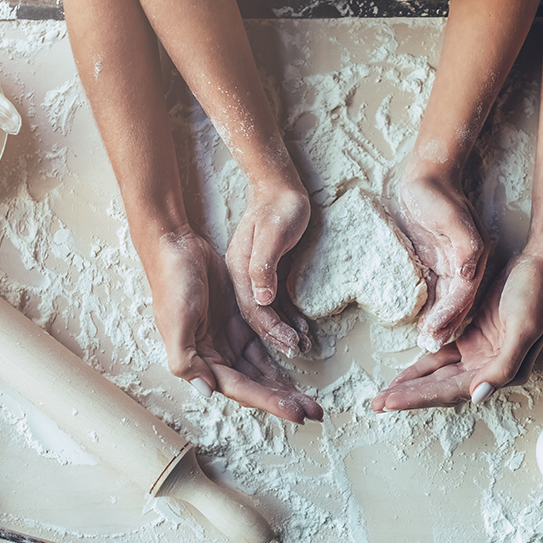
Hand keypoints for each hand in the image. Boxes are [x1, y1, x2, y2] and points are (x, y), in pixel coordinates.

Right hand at [148, 227, 322, 422]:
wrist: (176, 248)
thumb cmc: (172, 283)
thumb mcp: (175, 322)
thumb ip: (185, 359)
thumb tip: (207, 391)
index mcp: (201, 361)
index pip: (242, 389)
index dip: (269, 402)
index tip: (296, 413)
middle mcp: (216, 357)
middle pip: (256, 386)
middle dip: (284, 400)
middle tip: (314, 411)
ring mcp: (229, 340)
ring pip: (262, 371)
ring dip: (284, 385)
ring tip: (310, 399)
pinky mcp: (240, 323)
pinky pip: (264, 347)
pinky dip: (280, 358)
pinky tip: (298, 366)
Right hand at [225, 183, 312, 356]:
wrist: (278, 186)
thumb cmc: (277, 207)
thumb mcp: (271, 234)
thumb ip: (263, 266)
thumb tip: (263, 299)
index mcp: (239, 271)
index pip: (253, 310)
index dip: (270, 330)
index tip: (289, 347)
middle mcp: (244, 278)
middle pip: (257, 316)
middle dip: (276, 340)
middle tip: (298, 355)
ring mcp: (255, 277)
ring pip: (268, 314)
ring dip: (283, 331)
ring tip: (302, 346)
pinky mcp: (269, 274)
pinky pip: (277, 302)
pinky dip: (288, 317)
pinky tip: (300, 328)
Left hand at [370, 252, 542, 411]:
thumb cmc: (537, 294)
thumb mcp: (523, 328)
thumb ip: (503, 365)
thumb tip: (478, 396)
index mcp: (503, 372)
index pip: (453, 391)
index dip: (420, 398)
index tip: (390, 402)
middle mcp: (490, 369)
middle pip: (442, 389)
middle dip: (410, 397)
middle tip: (376, 404)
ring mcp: (480, 354)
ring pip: (439, 376)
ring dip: (414, 385)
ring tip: (385, 396)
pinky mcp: (474, 338)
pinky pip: (443, 356)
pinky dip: (423, 365)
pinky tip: (405, 373)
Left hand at [397, 172, 488, 352]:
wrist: (428, 175)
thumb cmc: (438, 195)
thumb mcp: (454, 217)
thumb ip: (465, 246)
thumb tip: (469, 273)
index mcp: (473, 257)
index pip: (464, 293)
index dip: (451, 314)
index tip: (435, 332)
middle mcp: (466, 265)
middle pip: (457, 303)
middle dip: (445, 326)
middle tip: (430, 346)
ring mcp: (452, 265)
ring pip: (447, 301)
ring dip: (438, 322)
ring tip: (426, 342)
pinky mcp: (437, 262)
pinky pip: (436, 291)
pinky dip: (430, 308)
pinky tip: (421, 323)